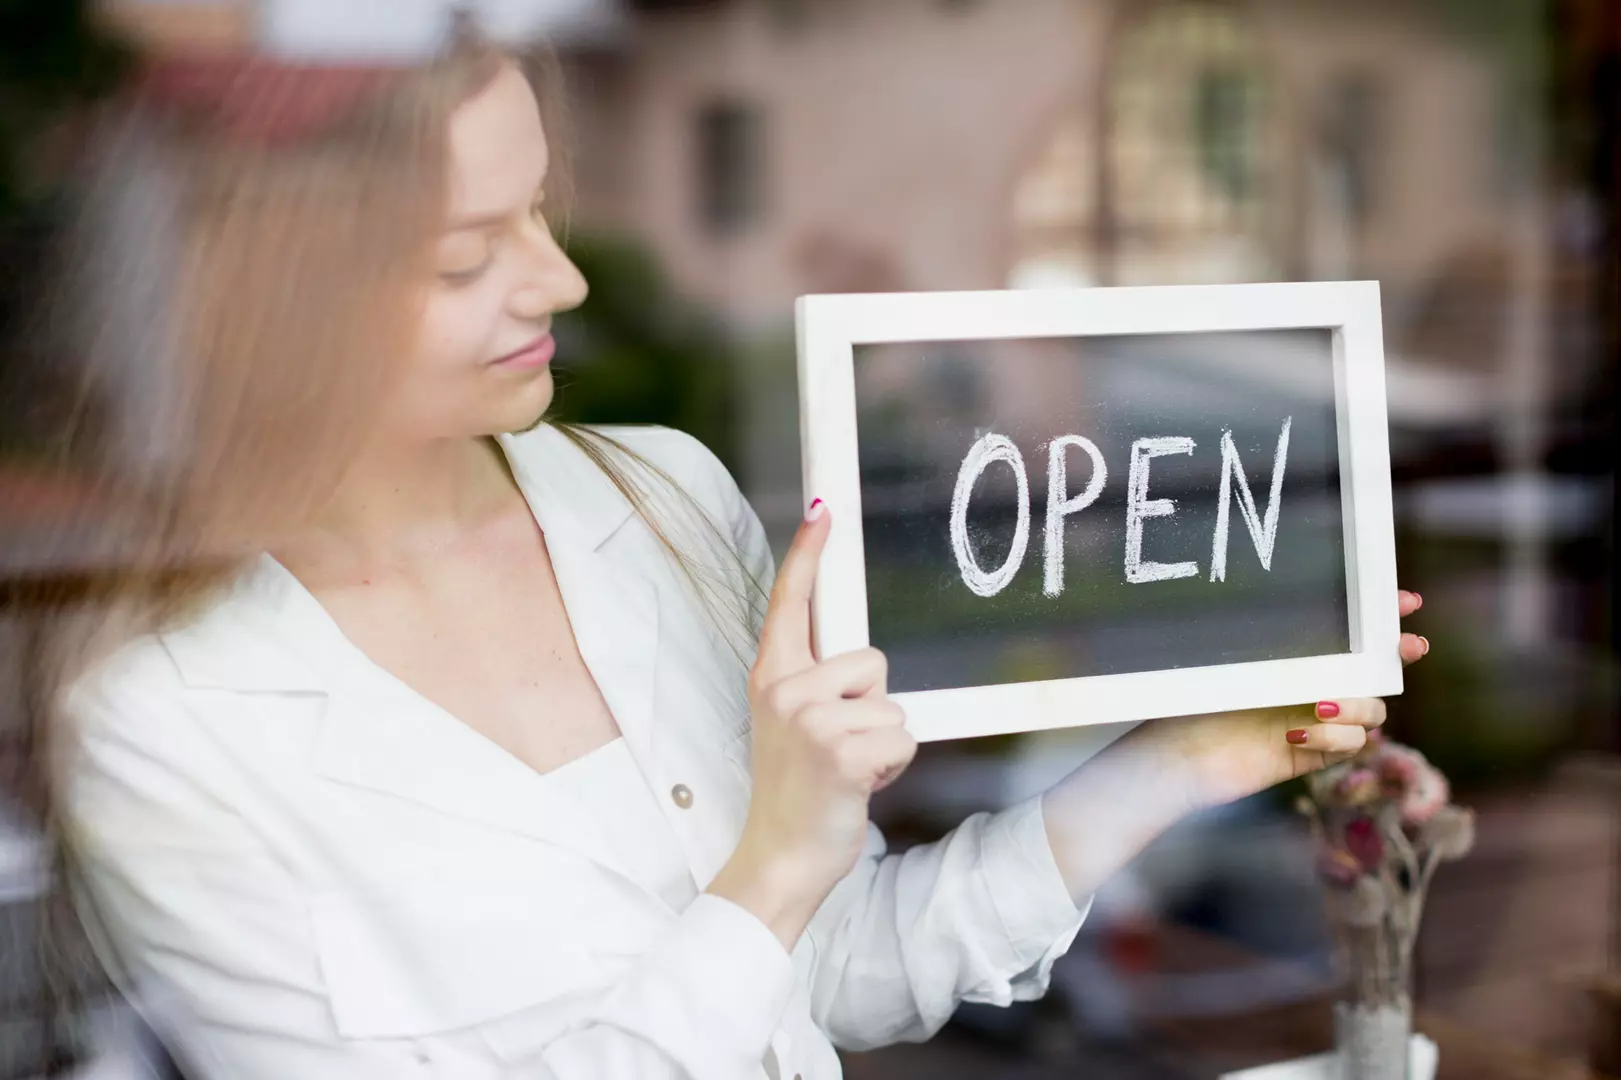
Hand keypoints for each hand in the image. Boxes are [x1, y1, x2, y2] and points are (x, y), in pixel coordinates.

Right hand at [706, 500, 915, 947]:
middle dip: (872, 703)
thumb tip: (856, 656)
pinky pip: (902, 737)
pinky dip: (894, 767)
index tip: (823, 510)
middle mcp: (786, 690)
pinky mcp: (843, 751)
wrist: (779, 857)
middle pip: (871, 660)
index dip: (808, 553)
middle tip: (840, 747)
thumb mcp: (790, 725)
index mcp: (771, 677)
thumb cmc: (797, 792)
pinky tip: (860, 787)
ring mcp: (812, 719)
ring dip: (884, 741)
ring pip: (892, 704)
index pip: (790, 602)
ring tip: (848, 770)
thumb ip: (813, 683)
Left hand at [1144, 589, 1430, 811]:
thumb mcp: (1242, 659)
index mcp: (1296, 656)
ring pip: (1373, 709)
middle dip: (1398, 654)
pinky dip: (1338, 737)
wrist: (1183, 757)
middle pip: (1376, 670)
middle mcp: (1314, 685)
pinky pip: (1355, 743)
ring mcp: (1319, 720)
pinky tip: (1299, 733)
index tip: (1407, 601)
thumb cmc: (1202, 700)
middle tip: (1411, 646)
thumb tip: (1320, 604)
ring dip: (1358, 704)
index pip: (1350, 633)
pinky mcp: (1317, 752)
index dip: (1383, 616)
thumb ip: (1285, 642)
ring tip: (1320, 706)